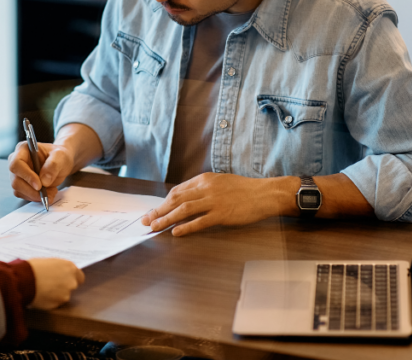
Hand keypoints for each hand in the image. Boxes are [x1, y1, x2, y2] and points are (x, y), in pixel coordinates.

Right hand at [7, 141, 74, 202]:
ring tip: (51, 192)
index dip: (26, 176)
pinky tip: (47, 193)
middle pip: (16, 180)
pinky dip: (35, 197)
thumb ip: (53, 165)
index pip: (16, 164)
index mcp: (23, 149)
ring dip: (35, 195)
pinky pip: (24, 195)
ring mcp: (17, 174)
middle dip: (32, 190)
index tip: (39, 185)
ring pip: (18, 190)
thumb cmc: (59, 156)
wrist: (61, 163)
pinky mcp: (21, 185)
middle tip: (47, 193)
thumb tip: (44, 181)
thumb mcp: (60, 156)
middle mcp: (16, 162)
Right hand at [26, 258, 84, 309]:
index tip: (65, 279)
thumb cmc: (32, 267)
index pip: (80, 276)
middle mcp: (71, 282)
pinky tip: (40, 296)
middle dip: (64, 286)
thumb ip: (58, 268)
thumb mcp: (49, 262)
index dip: (71, 278)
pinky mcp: (57, 305)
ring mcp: (65, 295)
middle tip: (51, 284)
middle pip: (72, 286)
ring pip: (63, 296)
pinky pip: (55, 303)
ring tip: (43, 290)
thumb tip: (59, 272)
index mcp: (70, 268)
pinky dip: (49, 301)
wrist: (23, 280)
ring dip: (56, 294)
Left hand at [141, 173, 285, 235]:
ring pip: (184, 210)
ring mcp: (214, 201)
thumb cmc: (244, 189)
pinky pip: (200, 221)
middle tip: (146, 220)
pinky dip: (186, 227)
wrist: (265, 193)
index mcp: (204, 179)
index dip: (164, 202)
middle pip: (176, 199)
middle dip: (159, 210)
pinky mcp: (223, 214)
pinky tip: (176, 232)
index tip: (154, 211)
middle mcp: (206, 188)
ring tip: (155, 227)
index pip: (177, 191)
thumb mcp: (220, 182)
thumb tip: (185, 199)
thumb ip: (203, 189)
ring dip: (166, 219)